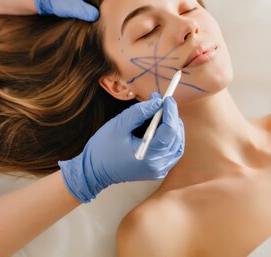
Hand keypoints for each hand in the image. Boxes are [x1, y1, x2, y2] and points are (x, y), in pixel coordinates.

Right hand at [58, 94, 184, 202]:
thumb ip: (139, 112)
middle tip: (162, 102)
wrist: (94, 171)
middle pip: (176, 137)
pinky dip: (170, 138)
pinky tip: (162, 127)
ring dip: (173, 127)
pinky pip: (170, 152)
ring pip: (176, 145)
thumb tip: (156, 103)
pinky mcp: (156, 170)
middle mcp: (158, 165)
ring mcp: (158, 170)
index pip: (169, 131)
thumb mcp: (119, 125)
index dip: (170, 112)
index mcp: (149, 156)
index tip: (167, 98)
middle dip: (171, 117)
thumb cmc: (103, 149)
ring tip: (162, 112)